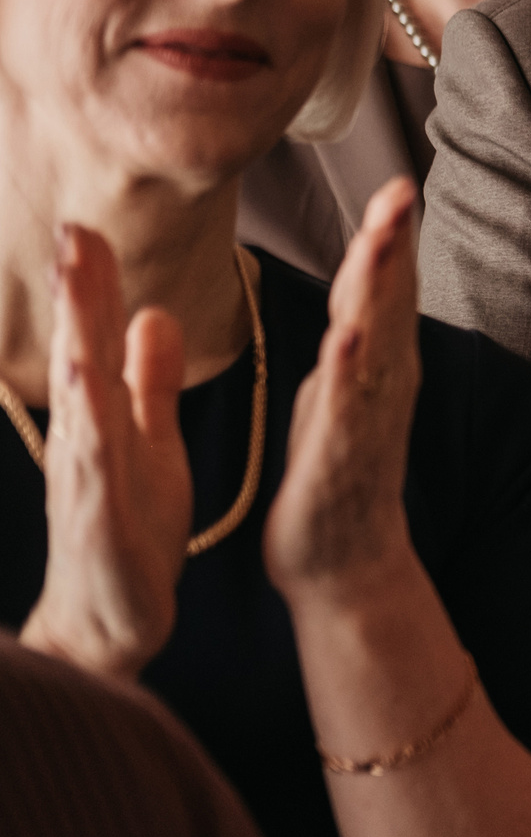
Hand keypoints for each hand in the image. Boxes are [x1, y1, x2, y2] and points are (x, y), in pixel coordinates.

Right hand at [19, 226, 191, 679]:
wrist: (115, 613)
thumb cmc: (132, 524)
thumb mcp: (150, 438)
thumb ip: (150, 380)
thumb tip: (152, 313)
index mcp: (101, 414)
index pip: (94, 338)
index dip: (91, 284)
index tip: (88, 224)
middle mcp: (86, 437)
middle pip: (78, 353)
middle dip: (75, 295)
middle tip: (72, 231)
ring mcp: (86, 476)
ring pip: (80, 401)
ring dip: (76, 346)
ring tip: (76, 299)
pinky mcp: (99, 516)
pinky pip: (94, 467)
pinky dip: (92, 429)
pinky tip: (90, 396)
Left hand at [264, 181, 425, 608]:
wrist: (342, 565)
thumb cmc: (335, 477)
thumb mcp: (341, 392)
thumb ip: (354, 339)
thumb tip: (360, 291)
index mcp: (374, 365)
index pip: (383, 290)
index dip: (390, 237)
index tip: (397, 182)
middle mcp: (383, 385)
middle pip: (389, 303)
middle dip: (394, 245)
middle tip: (402, 188)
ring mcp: (369, 421)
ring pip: (376, 343)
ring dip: (380, 292)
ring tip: (381, 241)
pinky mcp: (345, 461)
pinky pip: (348, 409)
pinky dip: (349, 371)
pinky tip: (349, 335)